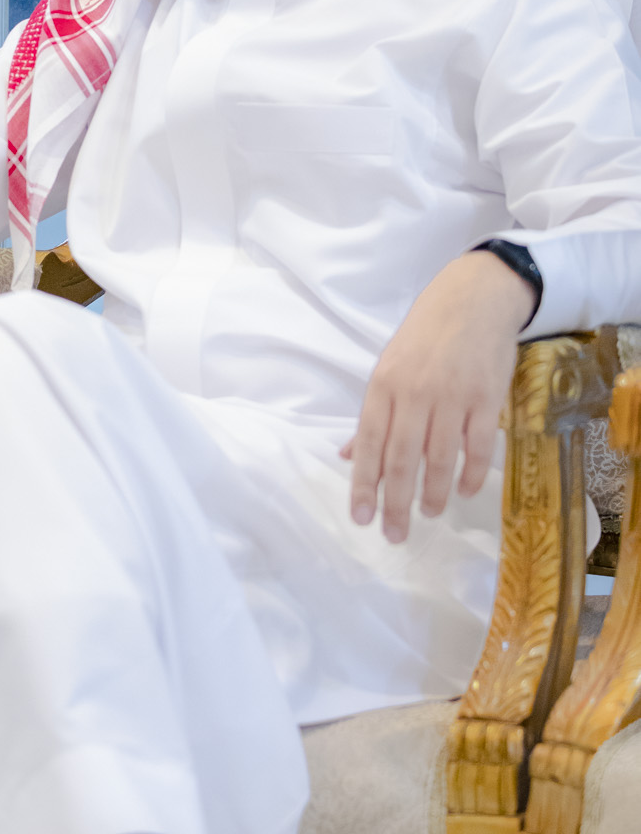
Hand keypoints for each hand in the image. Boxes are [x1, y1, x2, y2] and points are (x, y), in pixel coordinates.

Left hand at [342, 250, 533, 543]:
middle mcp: (415, 394)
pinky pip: (477, 446)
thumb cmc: (424, 337)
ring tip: (429, 514)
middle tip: (395, 534)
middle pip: (403, 459)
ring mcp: (453, 396)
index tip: (361, 517)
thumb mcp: (388, 368)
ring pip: (440, 457)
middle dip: (396, 502)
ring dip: (433, 493)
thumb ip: (372, 417)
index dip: (364, 484)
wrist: (473, 299)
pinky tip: (464, 491)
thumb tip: (346, 457)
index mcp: (384, 386)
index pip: (369, 444)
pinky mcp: (487, 397)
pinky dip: (470, 474)